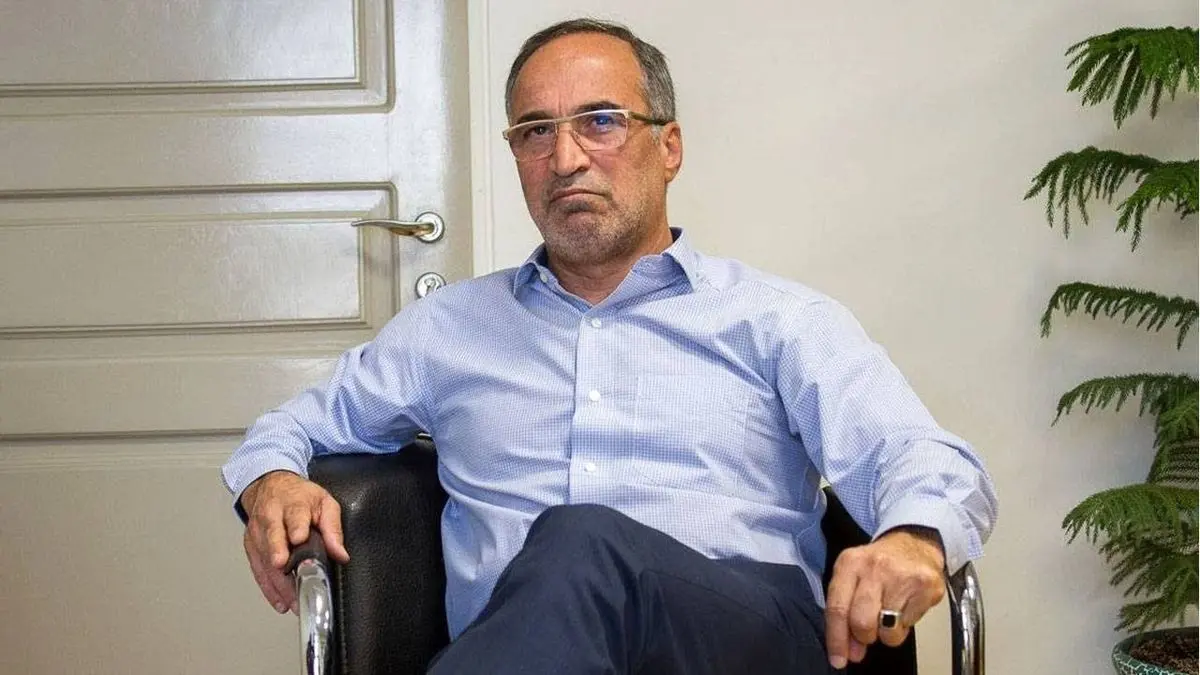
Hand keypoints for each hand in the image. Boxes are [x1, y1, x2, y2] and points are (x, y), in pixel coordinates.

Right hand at [239, 470, 349, 613]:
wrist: (271, 486)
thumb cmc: (300, 496)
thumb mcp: (324, 502)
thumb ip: (333, 527)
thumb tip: (341, 554)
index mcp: (293, 504)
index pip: (294, 514)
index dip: (296, 527)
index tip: (298, 538)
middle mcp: (271, 517)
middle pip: (273, 536)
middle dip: (277, 552)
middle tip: (283, 566)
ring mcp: (258, 533)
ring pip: (264, 557)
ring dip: (278, 580)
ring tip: (293, 600)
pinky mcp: (251, 546)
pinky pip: (258, 569)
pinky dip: (269, 587)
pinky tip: (280, 602)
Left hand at [824, 527, 945, 669]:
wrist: (915, 543)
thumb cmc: (879, 565)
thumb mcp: (854, 577)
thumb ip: (846, 612)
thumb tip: (850, 652)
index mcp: (849, 564)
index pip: (837, 608)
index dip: (837, 639)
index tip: (839, 659)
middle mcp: (874, 567)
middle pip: (862, 622)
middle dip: (864, 636)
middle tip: (869, 632)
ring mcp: (902, 576)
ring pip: (888, 630)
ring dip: (887, 633)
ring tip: (889, 614)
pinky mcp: (926, 586)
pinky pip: (910, 625)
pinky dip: (905, 624)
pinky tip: (904, 606)